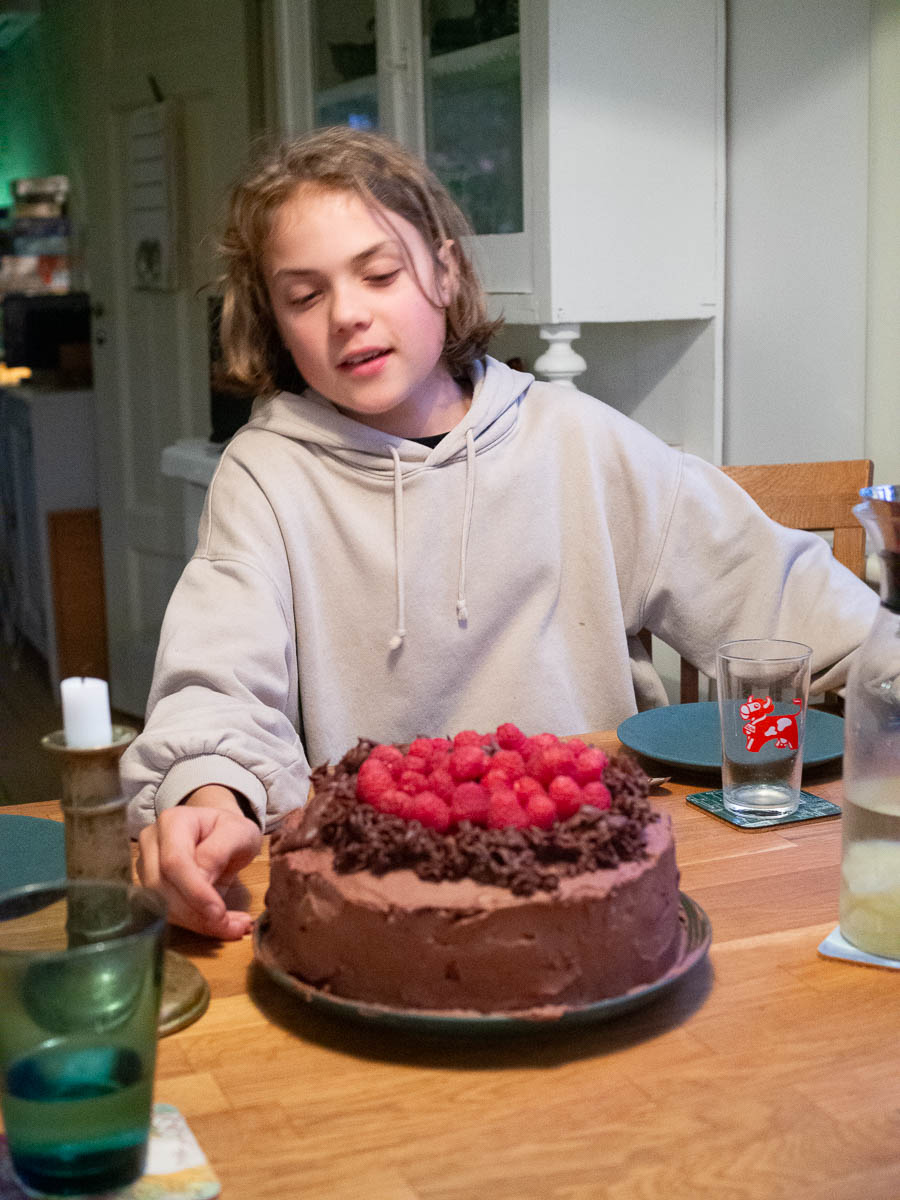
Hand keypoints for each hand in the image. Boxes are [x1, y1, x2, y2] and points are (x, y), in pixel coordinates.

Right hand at [137, 787, 262, 938]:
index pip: (174, 861)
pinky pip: (166, 914)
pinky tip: (220, 926)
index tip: (219, 912)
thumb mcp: (239, 833)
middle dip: (195, 913)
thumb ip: (220, 851)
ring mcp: (146, 866)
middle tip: (231, 925)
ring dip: (197, 923)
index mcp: (173, 822)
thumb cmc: (230, 831)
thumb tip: (202, 880)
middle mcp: (151, 843)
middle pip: (161, 886)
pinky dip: (195, 925)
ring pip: (159, 905)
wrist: (220, 834)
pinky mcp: (150, 889)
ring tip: (232, 926)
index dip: (194, 891)